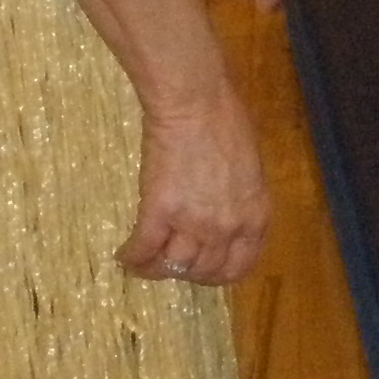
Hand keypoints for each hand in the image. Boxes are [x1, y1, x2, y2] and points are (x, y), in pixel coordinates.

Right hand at [117, 91, 270, 284]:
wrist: (195, 104)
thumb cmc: (226, 123)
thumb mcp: (249, 169)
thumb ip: (240, 201)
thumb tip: (225, 218)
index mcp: (254, 216)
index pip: (238, 267)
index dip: (217, 273)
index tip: (202, 268)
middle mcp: (226, 227)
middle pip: (203, 271)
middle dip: (186, 271)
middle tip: (171, 259)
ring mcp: (193, 223)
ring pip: (172, 266)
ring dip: (158, 267)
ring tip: (147, 257)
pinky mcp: (159, 213)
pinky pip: (143, 250)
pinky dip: (131, 259)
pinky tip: (124, 255)